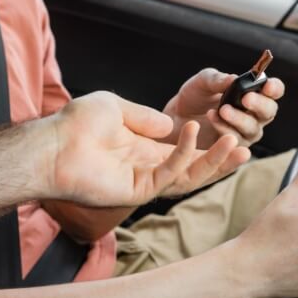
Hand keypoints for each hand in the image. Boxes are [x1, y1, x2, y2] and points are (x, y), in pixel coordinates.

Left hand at [45, 91, 249, 207]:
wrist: (53, 143)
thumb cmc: (76, 124)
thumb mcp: (117, 107)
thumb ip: (146, 116)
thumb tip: (171, 123)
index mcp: (142, 149)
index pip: (182, 151)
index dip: (206, 144)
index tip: (227, 131)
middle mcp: (145, 167)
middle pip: (191, 168)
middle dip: (219, 159)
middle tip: (244, 146)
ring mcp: (142, 181)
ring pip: (187, 177)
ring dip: (212, 163)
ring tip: (237, 146)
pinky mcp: (136, 191)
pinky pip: (169, 174)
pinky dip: (185, 155)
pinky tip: (194, 133)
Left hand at [163, 68, 284, 147]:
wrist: (175, 117)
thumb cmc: (194, 97)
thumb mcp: (203, 82)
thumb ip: (218, 79)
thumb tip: (234, 78)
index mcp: (252, 94)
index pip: (273, 91)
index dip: (274, 88)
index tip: (267, 84)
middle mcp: (253, 115)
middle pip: (269, 112)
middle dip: (259, 104)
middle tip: (245, 99)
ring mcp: (244, 133)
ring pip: (253, 129)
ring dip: (239, 119)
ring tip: (223, 109)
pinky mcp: (231, 149)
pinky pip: (236, 142)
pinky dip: (225, 129)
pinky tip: (212, 118)